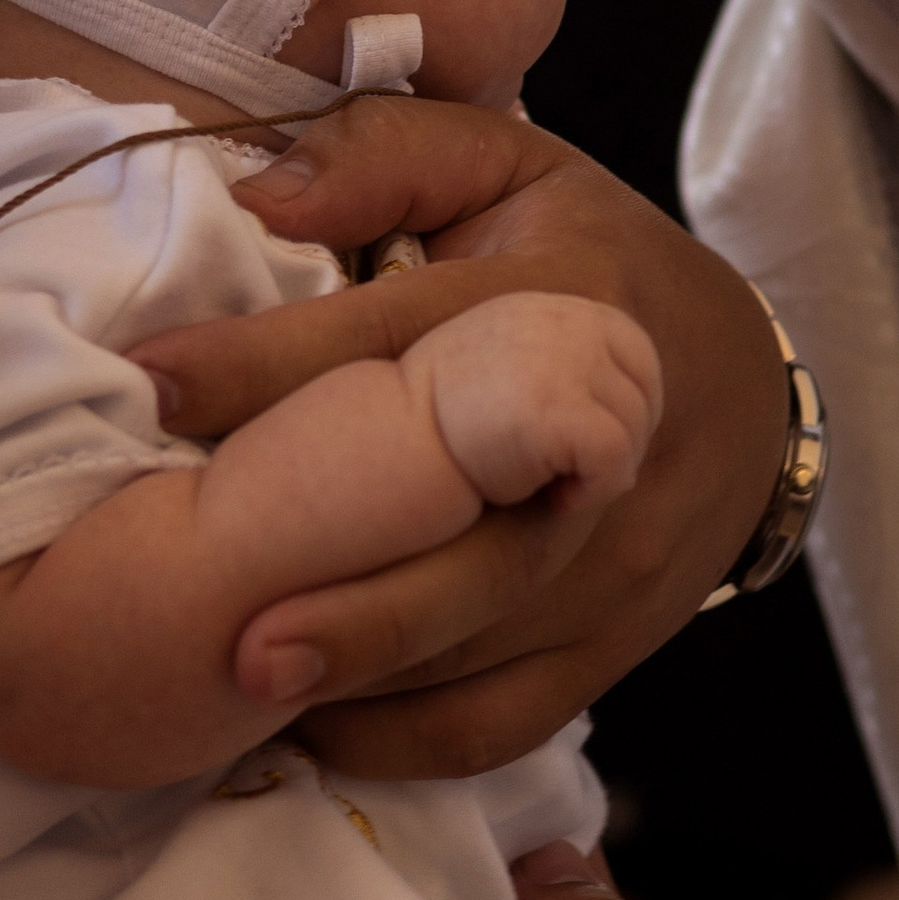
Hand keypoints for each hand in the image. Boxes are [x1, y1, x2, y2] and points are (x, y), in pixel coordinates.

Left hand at [127, 99, 786, 780]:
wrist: (742, 390)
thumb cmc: (588, 265)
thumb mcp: (507, 167)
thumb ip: (385, 157)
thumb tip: (261, 197)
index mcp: (568, 303)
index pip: (412, 340)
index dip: (280, 367)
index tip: (156, 388)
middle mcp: (605, 449)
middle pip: (470, 547)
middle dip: (345, 597)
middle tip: (216, 633)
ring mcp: (615, 566)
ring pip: (474, 651)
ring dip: (351, 683)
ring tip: (218, 691)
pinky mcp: (610, 647)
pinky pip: (493, 721)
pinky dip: (392, 742)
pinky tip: (298, 728)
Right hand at [408, 290, 661, 510]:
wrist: (396, 439)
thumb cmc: (455, 419)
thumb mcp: (519, 367)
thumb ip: (572, 367)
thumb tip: (639, 405)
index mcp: (561, 307)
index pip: (639, 359)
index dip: (625, 413)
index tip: (579, 448)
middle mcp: (570, 320)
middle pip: (643, 397)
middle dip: (615, 445)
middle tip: (563, 473)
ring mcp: (567, 359)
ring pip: (633, 432)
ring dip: (599, 473)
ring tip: (546, 482)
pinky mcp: (560, 407)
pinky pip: (616, 459)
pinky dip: (593, 491)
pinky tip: (552, 499)